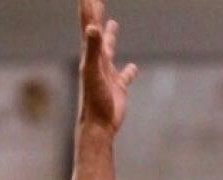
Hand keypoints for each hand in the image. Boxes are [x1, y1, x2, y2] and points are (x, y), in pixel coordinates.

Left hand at [79, 0, 137, 132]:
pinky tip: (133, 67)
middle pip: (97, 31)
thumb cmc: (95, 100)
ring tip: (114, 23)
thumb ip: (93, 49)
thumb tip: (93, 28)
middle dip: (96, 13)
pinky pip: (125, 76)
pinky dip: (129, 70)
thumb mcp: (93, 71)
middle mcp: (97, 61)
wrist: (99, 125)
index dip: (88, 7)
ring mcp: (108, 74)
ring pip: (109, 49)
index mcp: (90, 54)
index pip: (89, 24)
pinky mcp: (118, 88)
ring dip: (111, 36)